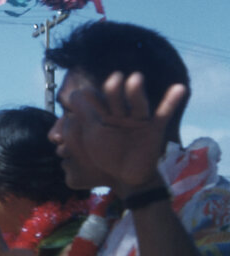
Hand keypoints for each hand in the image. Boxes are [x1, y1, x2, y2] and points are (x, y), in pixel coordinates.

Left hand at [68, 71, 185, 191]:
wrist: (127, 176)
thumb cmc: (106, 154)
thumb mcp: (92, 134)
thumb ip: (85, 115)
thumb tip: (75, 92)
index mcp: (103, 115)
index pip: (96, 100)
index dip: (90, 96)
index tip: (80, 94)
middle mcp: (121, 114)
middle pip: (116, 100)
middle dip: (114, 90)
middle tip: (114, 78)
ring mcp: (138, 120)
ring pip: (137, 104)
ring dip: (136, 92)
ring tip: (135, 78)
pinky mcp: (154, 129)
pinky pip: (164, 113)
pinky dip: (172, 101)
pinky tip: (179, 87)